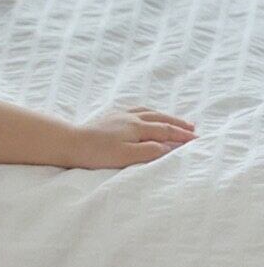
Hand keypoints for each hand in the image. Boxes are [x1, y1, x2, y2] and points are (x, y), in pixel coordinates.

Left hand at [74, 106, 196, 168]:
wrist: (69, 143)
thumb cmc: (96, 153)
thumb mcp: (126, 156)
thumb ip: (149, 151)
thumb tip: (169, 147)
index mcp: (136, 127)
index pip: (165, 131)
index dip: (182, 136)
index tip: (197, 140)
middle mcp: (130, 117)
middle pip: (160, 118)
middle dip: (177, 123)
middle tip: (192, 128)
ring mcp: (119, 115)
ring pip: (148, 112)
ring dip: (164, 116)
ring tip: (174, 120)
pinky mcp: (110, 117)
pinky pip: (136, 110)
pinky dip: (148, 112)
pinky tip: (146, 115)